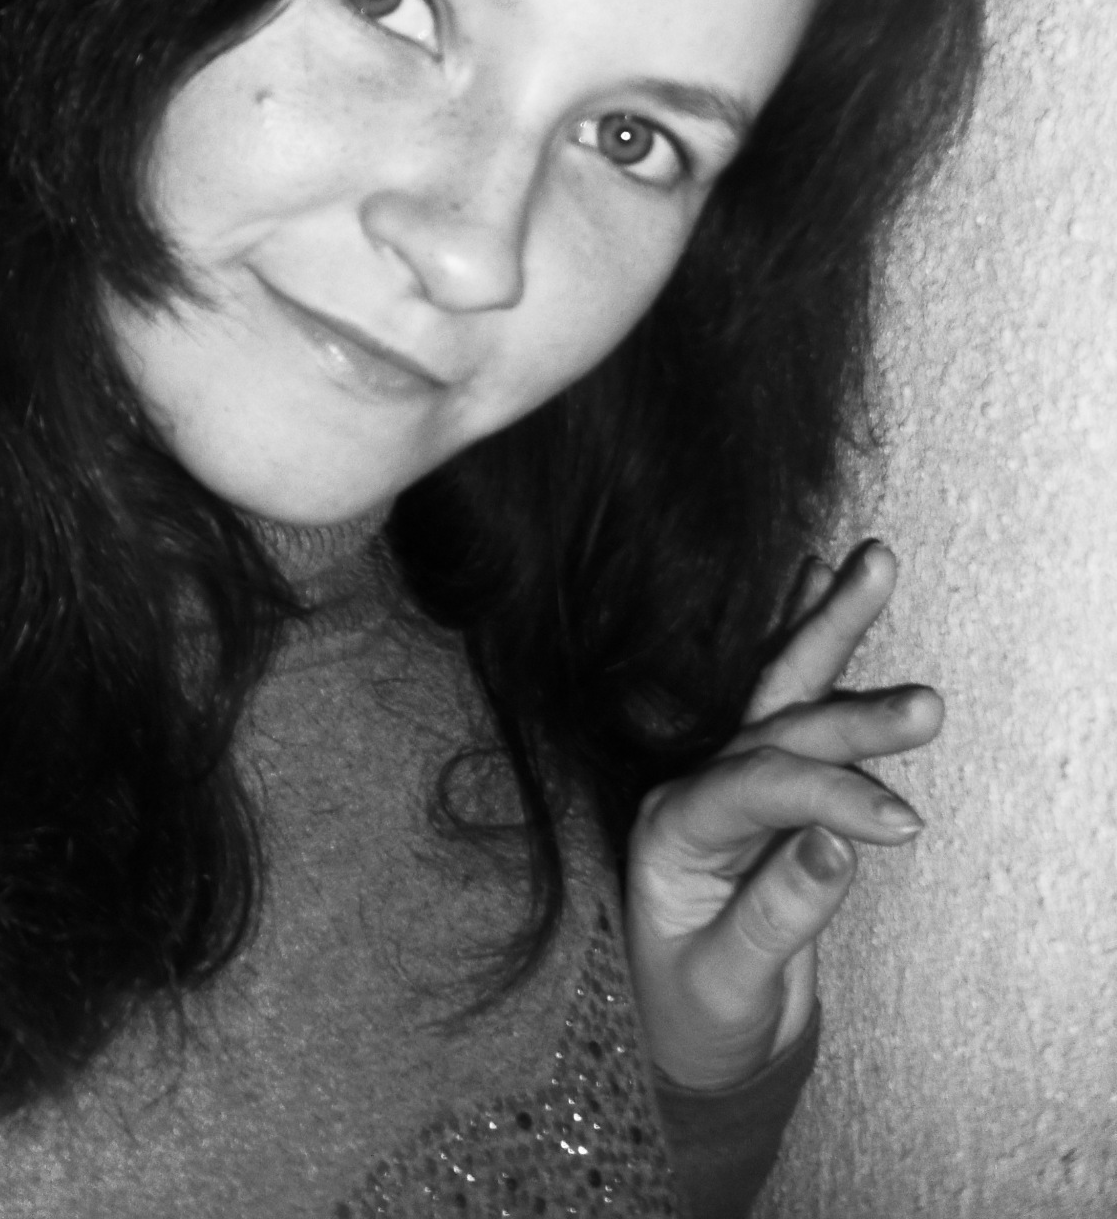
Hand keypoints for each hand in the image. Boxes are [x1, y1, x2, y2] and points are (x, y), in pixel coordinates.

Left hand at [623, 540, 943, 1090]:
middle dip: (848, 698)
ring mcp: (730, 778)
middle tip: (926, 696)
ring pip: (782, 689)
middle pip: (772, 721)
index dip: (829, 798)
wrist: (689, 1036)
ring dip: (829, 627)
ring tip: (871, 560)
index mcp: (671, 829)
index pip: (754, 788)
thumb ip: (777, 913)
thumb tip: (840, 844)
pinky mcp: (766, 785)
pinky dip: (810, 641)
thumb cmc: (697, 1014)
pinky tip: (818, 578)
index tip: (903, 827)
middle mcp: (696, 787)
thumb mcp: (728, 982)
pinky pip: (789, 702)